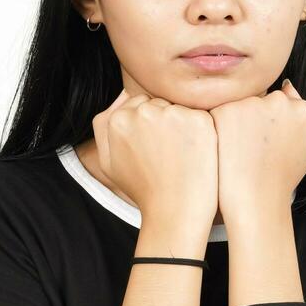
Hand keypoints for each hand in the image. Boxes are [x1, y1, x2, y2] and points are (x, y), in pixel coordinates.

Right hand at [92, 87, 219, 223]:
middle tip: (170, 153)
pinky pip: (201, 116)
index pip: (139, 102)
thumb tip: (122, 94)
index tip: (157, 147)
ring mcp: (172, 114)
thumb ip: (103, 126)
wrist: (174, 211)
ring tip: (183, 155)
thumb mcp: (108, 162)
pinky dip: (202, 132)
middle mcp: (143, 112)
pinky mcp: (199, 120)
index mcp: (118, 119)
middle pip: (160, 102)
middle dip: (166, 122)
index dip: (150, 125)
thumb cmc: (142, 189)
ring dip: (184, 125)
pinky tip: (197, 154)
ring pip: (180, 108)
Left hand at [208, 78, 305, 218]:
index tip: (263, 141)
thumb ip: (301, 119)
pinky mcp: (226, 109)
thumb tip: (288, 89)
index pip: (282, 101)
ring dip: (234, 120)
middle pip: (260, 98)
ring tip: (235, 150)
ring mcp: (252, 103)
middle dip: (252, 116)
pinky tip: (223, 148)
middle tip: (248, 146)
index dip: (269, 122)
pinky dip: (217, 127)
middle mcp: (279, 101)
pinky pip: (219, 111)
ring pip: (238, 103)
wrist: (256, 199)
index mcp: (302, 110)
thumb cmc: (281, 180)